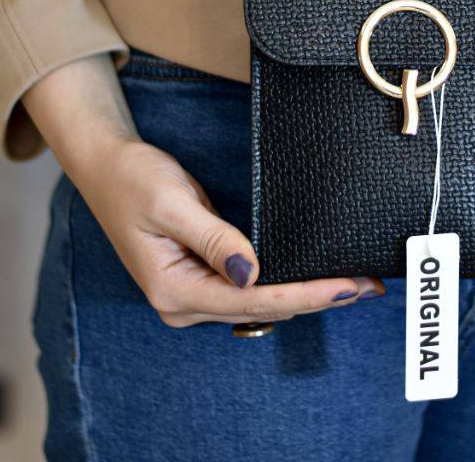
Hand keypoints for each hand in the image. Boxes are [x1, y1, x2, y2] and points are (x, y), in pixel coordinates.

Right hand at [21, 55, 383, 328]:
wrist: (105, 165)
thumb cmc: (133, 178)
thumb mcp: (172, 202)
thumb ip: (214, 238)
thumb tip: (253, 272)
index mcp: (173, 291)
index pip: (254, 300)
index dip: (306, 294)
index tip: (347, 286)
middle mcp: (183, 303)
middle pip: (263, 308)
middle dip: (317, 297)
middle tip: (368, 285)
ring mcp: (192, 293)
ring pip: (261, 303)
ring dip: (305, 293)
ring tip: (353, 283)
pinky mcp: (201, 278)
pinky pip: (251, 288)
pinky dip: (285, 283)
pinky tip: (313, 276)